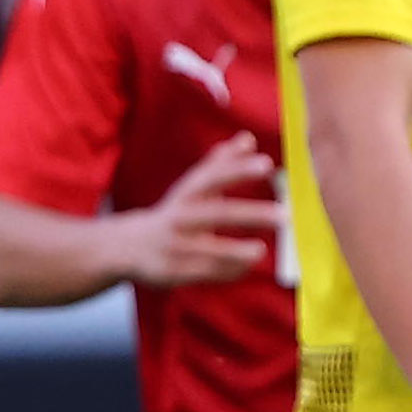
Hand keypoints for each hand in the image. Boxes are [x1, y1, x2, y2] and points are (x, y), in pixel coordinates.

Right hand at [108, 135, 284, 287]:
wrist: (126, 246)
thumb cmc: (172, 213)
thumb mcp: (191, 188)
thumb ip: (220, 164)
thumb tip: (248, 139)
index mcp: (186, 194)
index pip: (212, 177)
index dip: (238, 169)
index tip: (267, 164)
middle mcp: (179, 218)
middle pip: (215, 213)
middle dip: (249, 213)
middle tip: (285, 214)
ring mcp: (175, 246)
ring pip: (208, 248)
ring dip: (234, 250)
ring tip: (261, 250)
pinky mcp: (173, 271)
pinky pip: (204, 273)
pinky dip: (226, 271)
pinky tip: (245, 267)